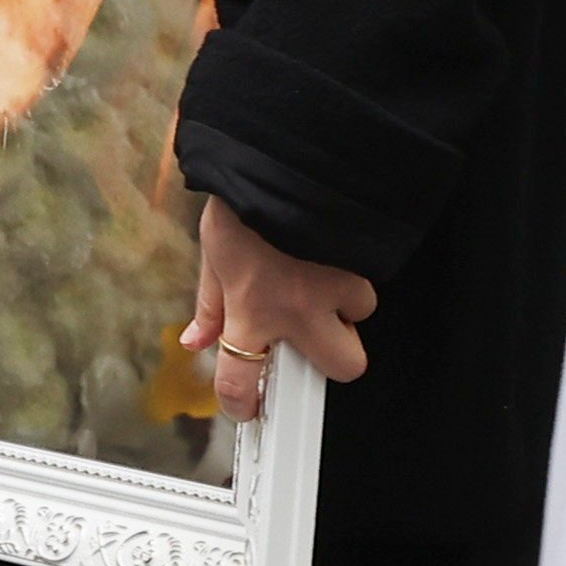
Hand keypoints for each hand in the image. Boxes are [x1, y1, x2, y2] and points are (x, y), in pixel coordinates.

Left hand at [183, 195, 374, 421]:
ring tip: (325, 278)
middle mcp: (299, 307)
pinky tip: (335, 252)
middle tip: (317, 340)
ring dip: (346, 305)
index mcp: (252, 311)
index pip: (243, 382)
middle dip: (335, 361)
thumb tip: (198, 339)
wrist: (278, 158)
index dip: (243, 406)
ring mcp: (336, 283)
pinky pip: (367, 275)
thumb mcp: (214, 253)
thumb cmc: (243, 202)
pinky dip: (354, 270)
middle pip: (343, 367)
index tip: (248, 407)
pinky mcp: (361, 255)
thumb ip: (210, 303)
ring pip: (361, 316)